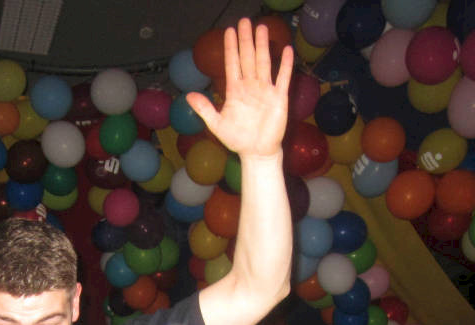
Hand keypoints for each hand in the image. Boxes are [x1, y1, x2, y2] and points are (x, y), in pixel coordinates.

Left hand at [186, 19, 291, 160]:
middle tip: (245, 21)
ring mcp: (265, 90)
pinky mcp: (279, 98)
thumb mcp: (217, 125)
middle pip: (247, 58)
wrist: (256, 153)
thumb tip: (188, 96)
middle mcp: (250, 86)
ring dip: (262, 46)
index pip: (232, 63)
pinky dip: (285, 65)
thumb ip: (204, 109)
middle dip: (246, 40)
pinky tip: (286, 50)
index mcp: (235, 90)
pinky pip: (282, 78)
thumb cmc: (237, 139)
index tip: (229, 31)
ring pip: (263, 62)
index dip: (231, 47)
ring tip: (262, 28)